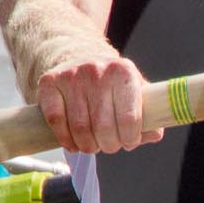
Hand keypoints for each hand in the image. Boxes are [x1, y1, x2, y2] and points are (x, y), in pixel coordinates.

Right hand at [36, 52, 160, 153]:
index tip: (128, 142)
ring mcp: (72, 76)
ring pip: (79, 128)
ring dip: (87, 146)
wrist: (79, 56)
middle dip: (108, 145)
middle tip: (109, 145)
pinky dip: (65, 139)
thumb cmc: (112, 84)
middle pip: (103, 128)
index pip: (129, 119)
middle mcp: (97, 70)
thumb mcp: (136, 91)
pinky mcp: (49, 82)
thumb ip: (149, 115)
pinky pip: (56, 121)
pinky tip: (73, 143)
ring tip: (92, 144)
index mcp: (124, 72)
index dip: (130, 139)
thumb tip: (153, 134)